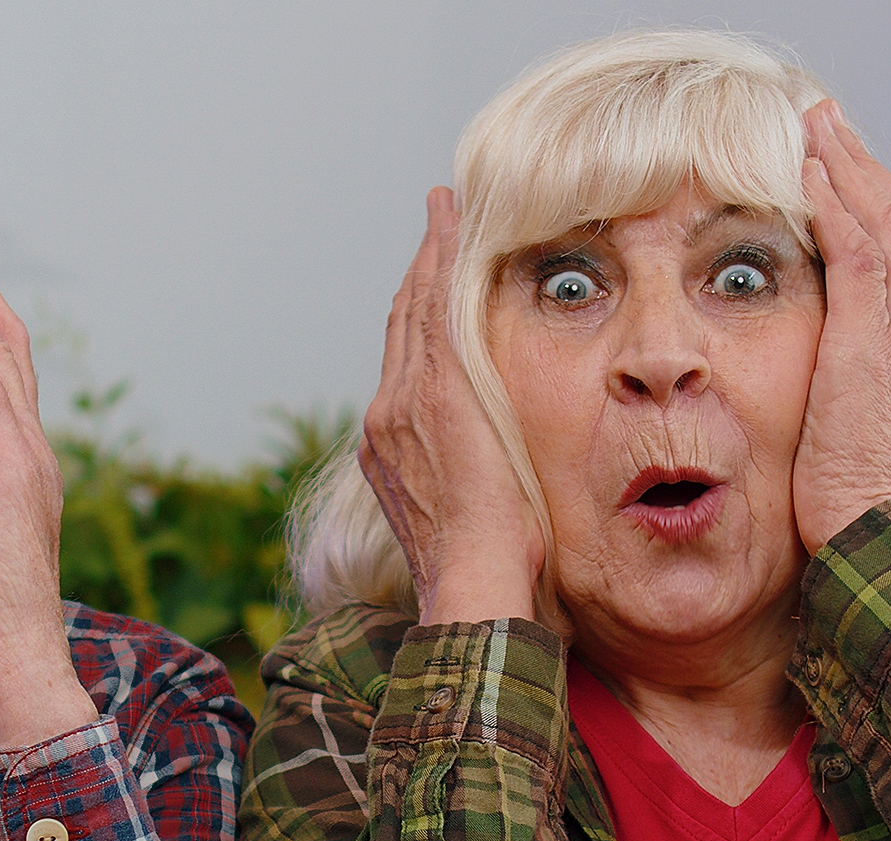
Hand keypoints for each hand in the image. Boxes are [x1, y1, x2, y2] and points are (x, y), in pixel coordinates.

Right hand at [359, 187, 543, 624]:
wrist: (472, 579)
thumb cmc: (486, 571)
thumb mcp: (474, 524)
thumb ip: (478, 491)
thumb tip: (504, 494)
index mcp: (392, 449)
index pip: (408, 370)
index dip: (419, 325)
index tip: (431, 290)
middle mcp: (386, 417)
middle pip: (403, 327)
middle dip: (419, 275)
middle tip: (437, 226)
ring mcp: (404, 399)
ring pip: (416, 306)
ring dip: (431, 254)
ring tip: (445, 211)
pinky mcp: (434, 385)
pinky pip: (435, 302)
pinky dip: (441, 257)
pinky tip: (454, 218)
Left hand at [791, 99, 890, 551]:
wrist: (878, 544)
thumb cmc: (857, 512)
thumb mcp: (857, 440)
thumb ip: (847, 399)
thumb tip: (819, 389)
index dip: (875, 209)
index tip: (843, 175)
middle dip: (865, 169)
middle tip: (830, 125)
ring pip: (887, 225)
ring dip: (848, 169)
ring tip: (817, 127)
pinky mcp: (873, 345)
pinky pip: (859, 254)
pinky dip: (836, 206)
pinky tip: (809, 173)